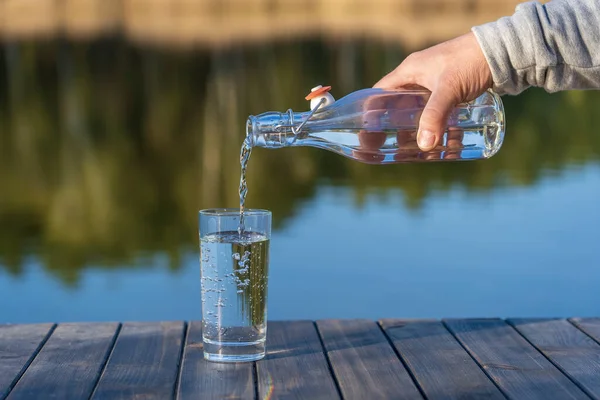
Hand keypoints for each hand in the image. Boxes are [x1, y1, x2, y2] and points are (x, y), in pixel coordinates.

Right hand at [374, 32, 492, 150]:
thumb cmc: (471, 62)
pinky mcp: (453, 90)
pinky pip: (439, 112)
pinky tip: (446, 141)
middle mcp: (419, 76)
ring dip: (421, 129)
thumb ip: (435, 116)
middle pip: (399, 106)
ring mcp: (436, 84)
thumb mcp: (449, 89)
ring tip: (421, 149)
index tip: (370, 133)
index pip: (380, 93)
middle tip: (395, 147)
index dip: (372, 112)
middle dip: (398, 127)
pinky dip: (440, 126)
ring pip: (420, 111)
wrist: (504, 50)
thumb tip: (424, 145)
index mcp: (409, 71)